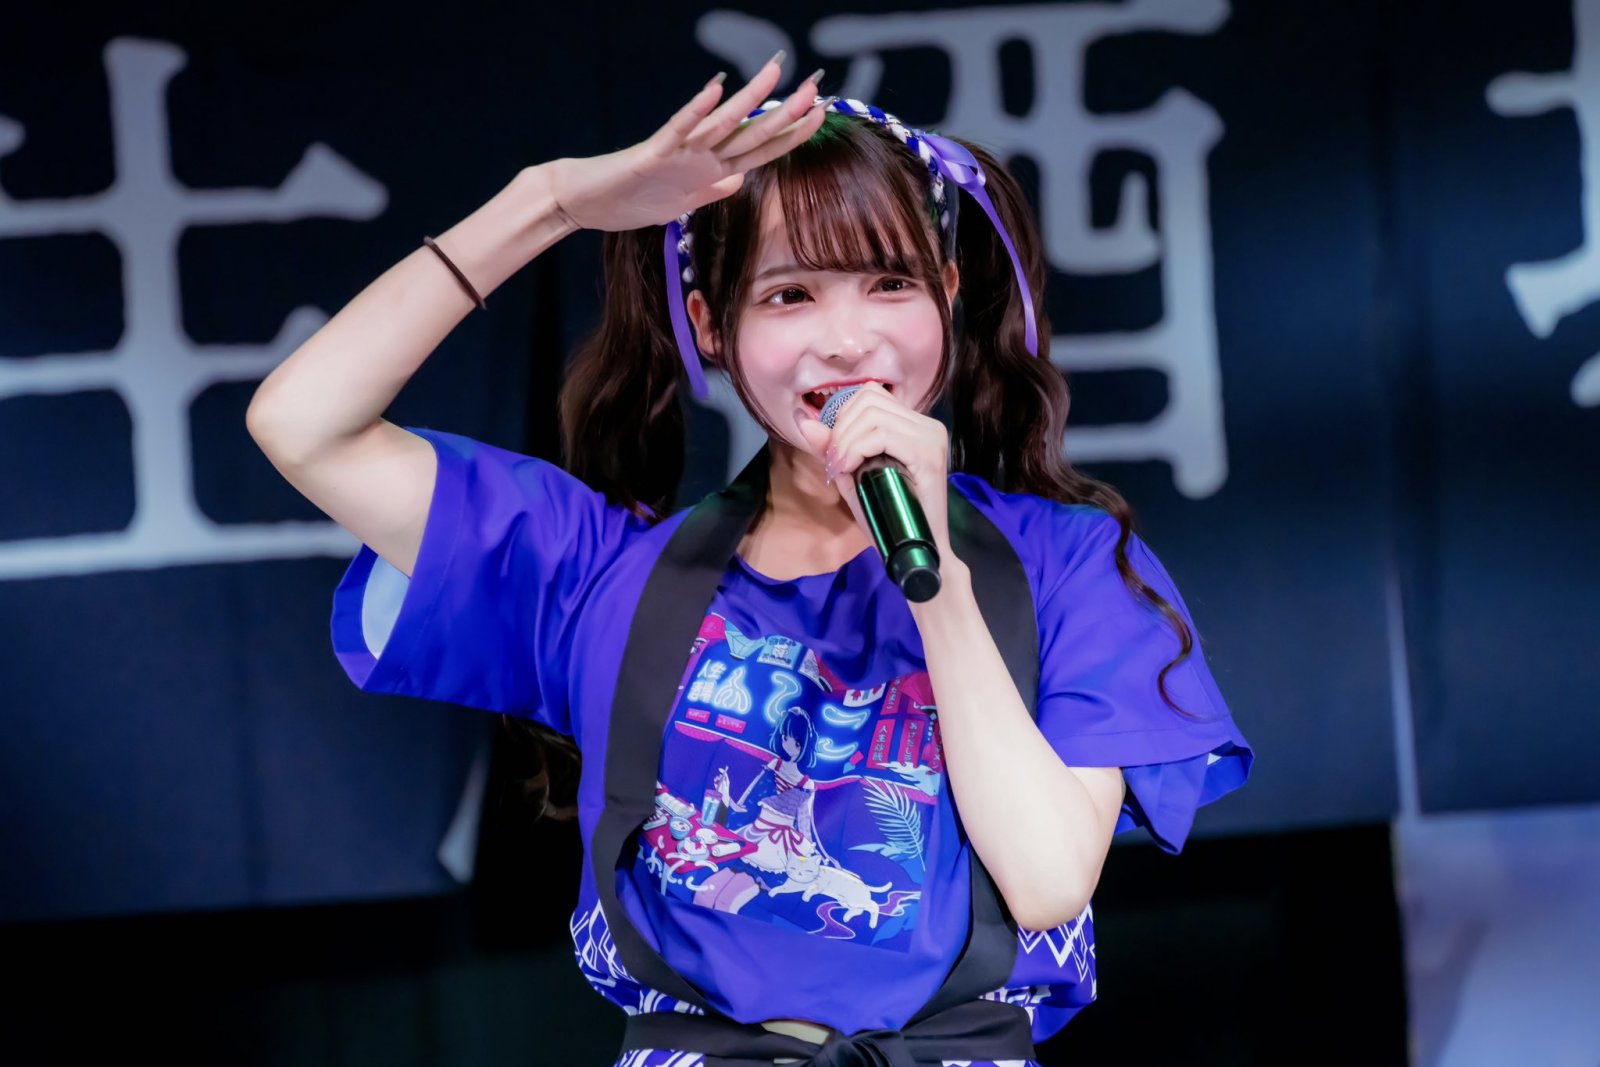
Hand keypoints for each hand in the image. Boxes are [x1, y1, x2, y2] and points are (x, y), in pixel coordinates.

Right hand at [542, 56, 826, 232]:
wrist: (584, 201)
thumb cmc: (629, 201)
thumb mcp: (681, 205)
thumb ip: (710, 191)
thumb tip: (738, 179)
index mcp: (710, 171)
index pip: (761, 149)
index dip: (792, 133)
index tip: (821, 112)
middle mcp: (700, 156)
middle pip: (751, 132)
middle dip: (786, 111)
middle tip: (816, 83)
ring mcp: (678, 153)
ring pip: (721, 123)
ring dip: (750, 99)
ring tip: (776, 72)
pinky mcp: (652, 154)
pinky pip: (678, 130)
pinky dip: (697, 110)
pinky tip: (715, 88)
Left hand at [792, 383, 953, 562]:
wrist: (915, 551)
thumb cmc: (888, 517)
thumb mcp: (853, 477)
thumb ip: (832, 448)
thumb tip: (803, 420)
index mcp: (914, 425)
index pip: (870, 394)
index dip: (843, 418)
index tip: (835, 453)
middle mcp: (926, 425)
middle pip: (868, 400)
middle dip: (841, 430)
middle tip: (835, 464)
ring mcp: (930, 437)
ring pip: (873, 415)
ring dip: (846, 442)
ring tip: (841, 469)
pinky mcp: (928, 454)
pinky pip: (882, 435)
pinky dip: (857, 449)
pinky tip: (850, 469)